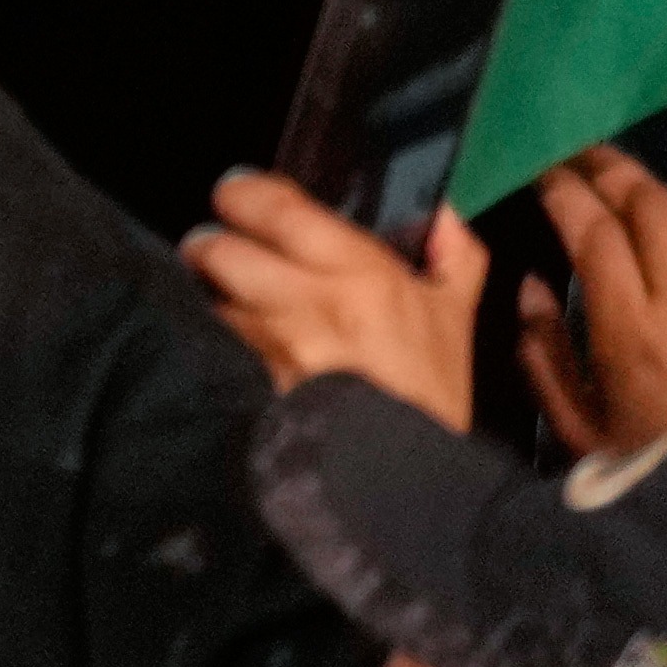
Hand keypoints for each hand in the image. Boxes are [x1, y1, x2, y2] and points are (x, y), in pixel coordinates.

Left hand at [185, 169, 482, 426]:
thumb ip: (457, 258)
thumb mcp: (457, 320)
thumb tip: (446, 214)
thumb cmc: (436, 389)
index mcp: (360, 275)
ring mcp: (276, 349)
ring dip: (213, 291)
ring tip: (230, 292)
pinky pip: (223, 344)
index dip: (243, 191)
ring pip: (213, 298)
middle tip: (221, 245)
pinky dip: (223, 334)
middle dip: (210, 245)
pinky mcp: (256, 385)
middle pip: (219, 251)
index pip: (275, 209)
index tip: (239, 190)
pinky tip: (236, 336)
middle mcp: (308, 305)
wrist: (420, 476)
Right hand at [527, 148, 666, 452]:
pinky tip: (662, 230)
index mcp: (632, 329)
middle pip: (648, 203)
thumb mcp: (570, 422)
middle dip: (606, 169)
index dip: (562, 189)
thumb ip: (542, 348)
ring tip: (612, 180)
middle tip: (570, 157)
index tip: (535, 172)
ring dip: (645, 187)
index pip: (594, 228)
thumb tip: (532, 286)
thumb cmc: (639, 464)